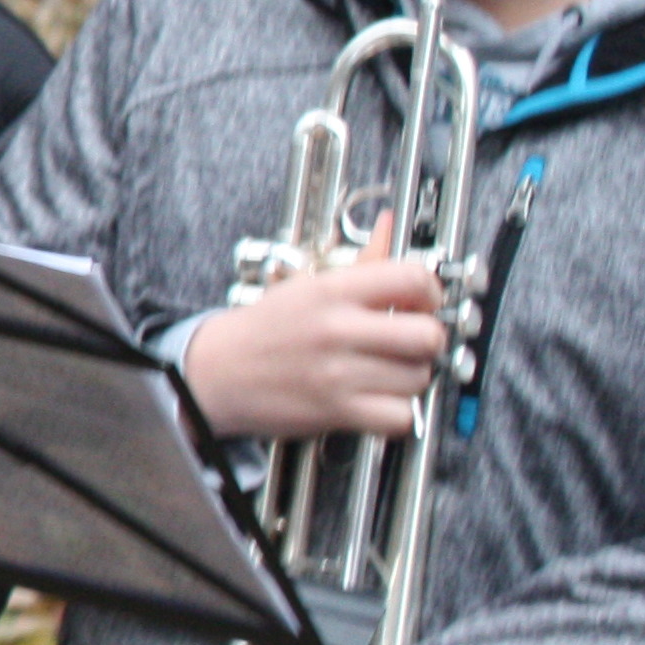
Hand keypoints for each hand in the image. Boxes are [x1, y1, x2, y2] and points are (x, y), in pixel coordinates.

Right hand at [184, 249, 447, 441]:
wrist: (213, 373)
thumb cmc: (262, 330)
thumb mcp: (306, 286)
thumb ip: (359, 262)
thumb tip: (388, 228)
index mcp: (331, 291)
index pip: (413, 278)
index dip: (431, 292)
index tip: (424, 302)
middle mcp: (336, 329)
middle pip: (428, 335)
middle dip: (428, 341)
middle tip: (411, 342)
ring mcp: (337, 372)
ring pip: (419, 377)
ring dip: (409, 378)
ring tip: (386, 372)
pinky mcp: (336, 410)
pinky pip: (400, 416)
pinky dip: (396, 413)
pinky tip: (378, 400)